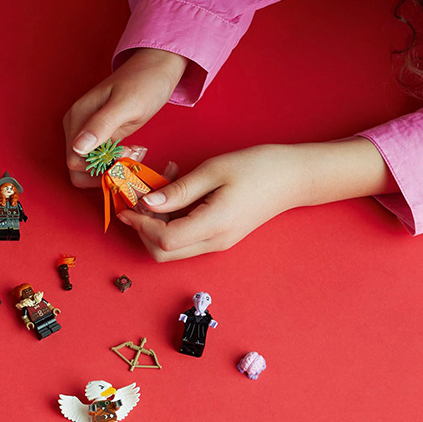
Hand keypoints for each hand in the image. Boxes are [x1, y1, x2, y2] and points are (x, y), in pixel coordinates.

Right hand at [63, 48, 187, 186]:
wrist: (157, 68)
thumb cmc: (144, 82)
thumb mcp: (126, 104)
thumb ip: (101, 125)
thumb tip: (78, 148)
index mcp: (78, 117)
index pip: (74, 160)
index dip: (99, 167)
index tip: (125, 156)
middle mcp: (78, 126)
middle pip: (79, 167)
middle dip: (106, 170)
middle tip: (132, 156)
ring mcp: (89, 130)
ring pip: (91, 166)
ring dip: (113, 167)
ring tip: (136, 152)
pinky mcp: (103, 134)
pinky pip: (102, 159)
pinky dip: (118, 161)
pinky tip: (135, 149)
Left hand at [119, 138, 395, 259]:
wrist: (294, 177)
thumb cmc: (258, 168)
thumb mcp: (213, 171)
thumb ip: (179, 190)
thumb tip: (147, 204)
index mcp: (214, 226)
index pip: (165, 240)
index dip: (140, 225)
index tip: (128, 203)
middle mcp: (214, 242)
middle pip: (164, 253)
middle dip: (143, 229)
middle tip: (137, 197)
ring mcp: (218, 242)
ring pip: (173, 248)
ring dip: (156, 223)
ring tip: (160, 185)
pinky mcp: (220, 235)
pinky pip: (187, 236)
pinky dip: (172, 219)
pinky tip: (175, 190)